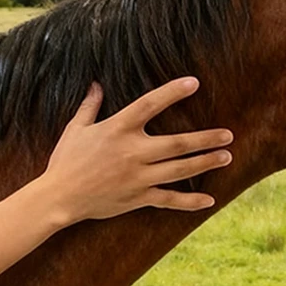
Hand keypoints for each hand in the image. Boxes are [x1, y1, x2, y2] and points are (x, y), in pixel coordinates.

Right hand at [39, 77, 232, 224]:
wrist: (57, 198)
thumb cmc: (66, 160)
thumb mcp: (76, 129)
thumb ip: (90, 106)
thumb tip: (96, 84)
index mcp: (118, 129)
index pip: (150, 104)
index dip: (172, 92)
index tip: (194, 83)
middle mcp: (132, 152)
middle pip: (177, 144)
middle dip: (205, 139)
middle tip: (228, 135)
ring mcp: (137, 176)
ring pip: (179, 170)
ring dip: (205, 163)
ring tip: (227, 157)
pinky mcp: (138, 197)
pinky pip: (168, 199)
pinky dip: (189, 202)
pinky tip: (209, 200)